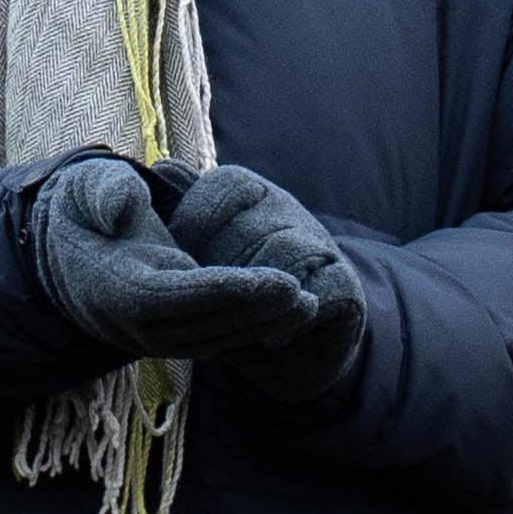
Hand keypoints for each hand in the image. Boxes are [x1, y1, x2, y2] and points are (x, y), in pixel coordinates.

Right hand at [23, 153, 306, 365]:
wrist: (71, 249)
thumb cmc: (85, 208)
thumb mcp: (84, 186)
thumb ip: (104, 192)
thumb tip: (122, 210)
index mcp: (114, 288)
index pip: (174, 296)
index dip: (224, 290)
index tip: (272, 280)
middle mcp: (134, 323)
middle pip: (202, 325)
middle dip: (255, 311)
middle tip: (303, 293)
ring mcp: (154, 335)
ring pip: (215, 339)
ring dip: (263, 325)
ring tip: (309, 304)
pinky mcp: (172, 336)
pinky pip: (217, 340)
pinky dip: (254, 331)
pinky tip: (290, 314)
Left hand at [155, 160, 370, 404]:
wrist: (292, 347)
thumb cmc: (237, 291)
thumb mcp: (202, 253)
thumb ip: (187, 211)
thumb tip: (166, 166)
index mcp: (253, 194)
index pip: (225, 185)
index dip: (196, 226)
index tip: (181, 265)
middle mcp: (290, 211)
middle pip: (254, 223)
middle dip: (224, 268)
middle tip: (208, 301)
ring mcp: (323, 247)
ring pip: (288, 251)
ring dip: (258, 292)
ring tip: (239, 318)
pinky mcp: (346, 287)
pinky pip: (325, 290)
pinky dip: (293, 318)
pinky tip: (270, 339)